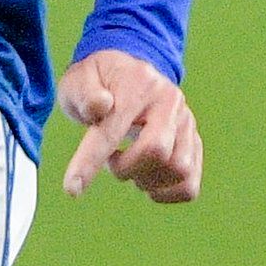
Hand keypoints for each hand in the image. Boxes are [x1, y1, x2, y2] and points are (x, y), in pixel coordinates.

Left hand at [57, 49, 201, 202]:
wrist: (130, 71)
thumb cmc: (98, 81)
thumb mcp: (79, 79)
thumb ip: (85, 94)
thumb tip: (100, 105)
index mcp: (137, 84)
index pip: (114, 129)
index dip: (91, 161)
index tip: (72, 189)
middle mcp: (169, 101)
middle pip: (157, 151)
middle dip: (126, 169)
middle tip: (111, 161)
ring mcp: (186, 122)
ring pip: (178, 170)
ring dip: (147, 182)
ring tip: (130, 169)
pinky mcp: (194, 142)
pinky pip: (189, 184)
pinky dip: (166, 194)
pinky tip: (147, 184)